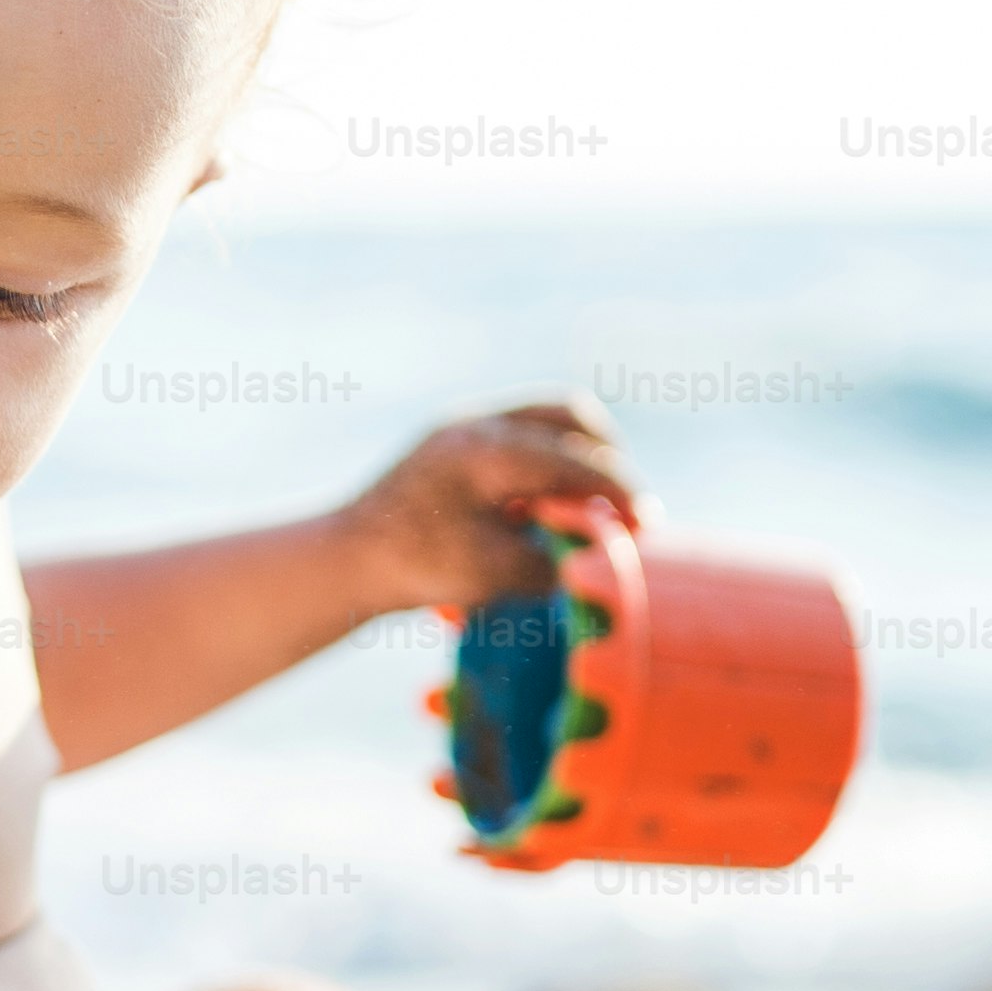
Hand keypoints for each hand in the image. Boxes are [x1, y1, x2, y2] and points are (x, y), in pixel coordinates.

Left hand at [333, 397, 650, 611]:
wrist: (345, 558)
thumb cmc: (413, 568)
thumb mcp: (491, 574)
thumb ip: (551, 560)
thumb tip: (597, 556)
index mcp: (490, 451)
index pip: (578, 461)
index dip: (621, 493)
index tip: (646, 524)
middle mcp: (479, 424)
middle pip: (569, 416)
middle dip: (606, 456)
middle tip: (624, 504)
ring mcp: (464, 425)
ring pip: (545, 416)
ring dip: (577, 451)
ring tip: (591, 499)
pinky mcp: (453, 439)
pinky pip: (519, 430)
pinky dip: (547, 456)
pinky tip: (547, 499)